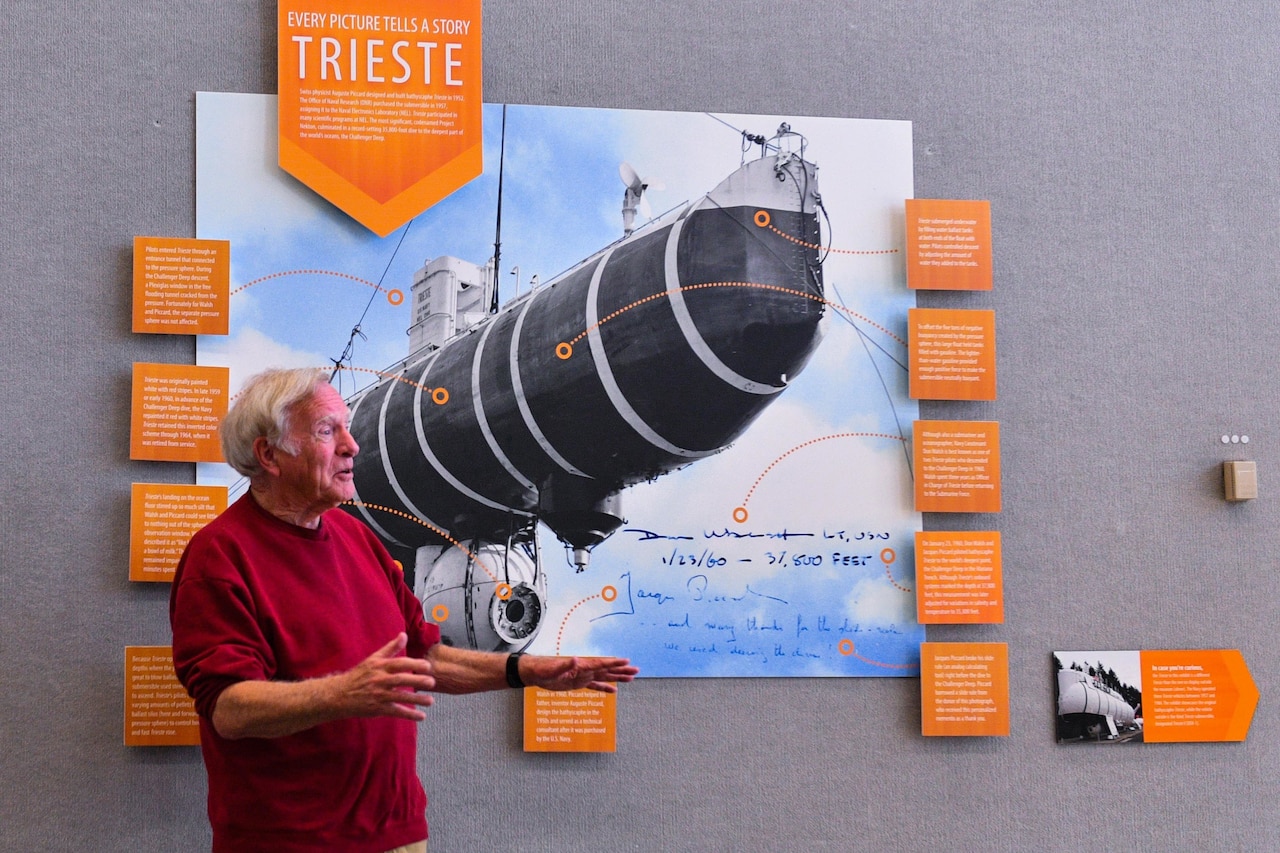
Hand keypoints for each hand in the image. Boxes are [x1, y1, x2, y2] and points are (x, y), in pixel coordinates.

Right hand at [330, 632, 435, 720]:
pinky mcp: (378, 708)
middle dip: (416, 681)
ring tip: (431, 701)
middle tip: (432, 682)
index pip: (398, 664)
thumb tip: (404, 635)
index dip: (413, 664)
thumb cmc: (359, 675)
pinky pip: (395, 711)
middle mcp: (380, 680)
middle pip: (400, 680)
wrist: (340, 695)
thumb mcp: (373, 659)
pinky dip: (409, 715)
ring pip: (399, 697)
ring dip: (416, 700)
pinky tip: (421, 716)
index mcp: (380, 667)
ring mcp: (379, 695)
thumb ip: (390, 648)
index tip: (427, 666)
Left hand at [522, 655, 638, 692]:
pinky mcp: (577, 683)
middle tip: (636, 670)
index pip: (600, 663)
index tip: (626, 661)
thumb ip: (564, 665)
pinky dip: (604, 688)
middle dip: (621, 670)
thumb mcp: (551, 669)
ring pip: (604, 676)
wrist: (533, 672)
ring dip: (617, 677)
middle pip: (607, 669)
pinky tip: (614, 691)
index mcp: (580, 665)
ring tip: (631, 678)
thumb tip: (576, 659)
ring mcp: (582, 676)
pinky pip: (594, 686)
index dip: (614, 663)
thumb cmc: (541, 669)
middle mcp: (584, 669)